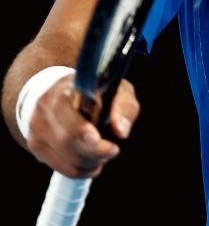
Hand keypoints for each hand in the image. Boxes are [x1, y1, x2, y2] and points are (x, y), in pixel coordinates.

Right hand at [25, 75, 139, 177]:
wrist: (67, 94)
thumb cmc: (98, 94)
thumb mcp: (117, 91)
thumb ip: (123, 107)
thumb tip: (121, 132)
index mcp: (64, 89)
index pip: (65, 111)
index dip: (80, 128)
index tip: (97, 139)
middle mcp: (44, 108)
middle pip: (67, 140)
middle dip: (95, 151)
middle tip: (113, 150)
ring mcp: (36, 128)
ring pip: (66, 158)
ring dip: (91, 162)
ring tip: (104, 155)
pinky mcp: (35, 145)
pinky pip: (61, 168)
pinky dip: (81, 170)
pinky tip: (93, 162)